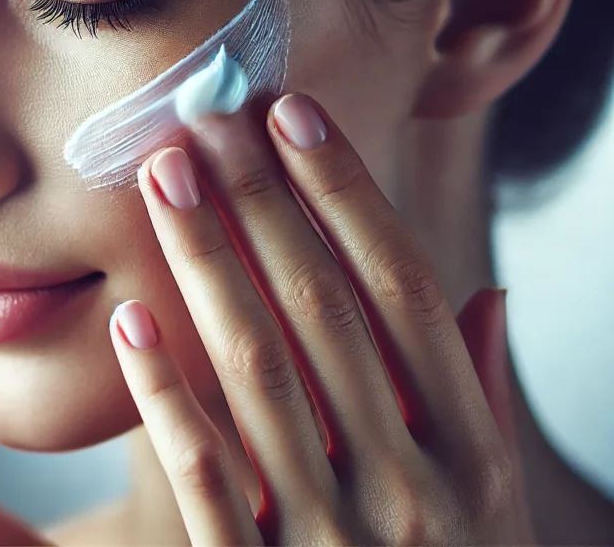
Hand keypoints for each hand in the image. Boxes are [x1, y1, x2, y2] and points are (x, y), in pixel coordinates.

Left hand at [109, 92, 533, 543]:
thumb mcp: (493, 508)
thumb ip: (481, 401)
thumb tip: (485, 297)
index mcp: (470, 452)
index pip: (405, 290)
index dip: (348, 194)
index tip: (296, 118)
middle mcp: (408, 481)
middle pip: (326, 310)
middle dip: (264, 203)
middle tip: (208, 120)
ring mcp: (333, 533)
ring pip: (262, 370)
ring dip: (209, 264)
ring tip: (167, 181)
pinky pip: (206, 473)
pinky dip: (166, 392)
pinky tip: (130, 317)